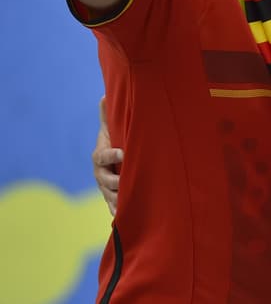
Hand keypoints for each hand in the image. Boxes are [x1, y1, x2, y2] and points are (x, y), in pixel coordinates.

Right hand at [92, 97, 122, 215]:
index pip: (103, 156)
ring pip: (109, 195)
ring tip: (127, 203)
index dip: (112, 155)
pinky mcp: (112, 196)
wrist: (115, 156)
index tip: (123, 153)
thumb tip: (104, 95)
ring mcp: (105, 186)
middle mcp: (100, 173)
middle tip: (126, 183)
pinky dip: (117, 212)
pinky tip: (123, 219)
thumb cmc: (117, 137)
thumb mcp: (113, 126)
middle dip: (115, 182)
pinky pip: (113, 206)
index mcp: (100, 155)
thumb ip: (108, 114)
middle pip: (105, 180)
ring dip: (117, 200)